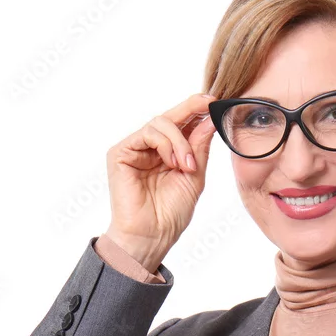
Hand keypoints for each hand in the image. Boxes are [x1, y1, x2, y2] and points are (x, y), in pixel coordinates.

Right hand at [103, 92, 217, 268]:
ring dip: (180, 141)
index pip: (181, 124)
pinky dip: (166, 144)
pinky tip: (173, 163)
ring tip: (187, 166)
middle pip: (170, 117)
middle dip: (191, 112)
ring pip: (160, 123)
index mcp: (167, 153)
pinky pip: (147, 133)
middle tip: (210, 106)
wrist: (153, 236)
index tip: (214, 100)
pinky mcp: (121, 152)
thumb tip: (210, 119)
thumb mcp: (194, 175)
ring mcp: (134, 149)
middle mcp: (149, 148)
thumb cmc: (171, 213)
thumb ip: (199, 147)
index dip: (196, 109)